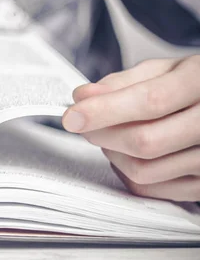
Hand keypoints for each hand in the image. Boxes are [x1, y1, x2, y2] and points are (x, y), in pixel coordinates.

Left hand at [62, 56, 199, 201]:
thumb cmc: (195, 86)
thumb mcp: (166, 70)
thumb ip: (123, 82)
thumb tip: (84, 96)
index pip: (150, 101)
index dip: (104, 111)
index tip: (72, 116)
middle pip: (144, 141)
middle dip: (101, 133)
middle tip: (82, 122)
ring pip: (143, 170)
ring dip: (111, 153)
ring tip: (108, 134)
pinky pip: (150, 189)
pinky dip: (124, 172)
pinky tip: (123, 154)